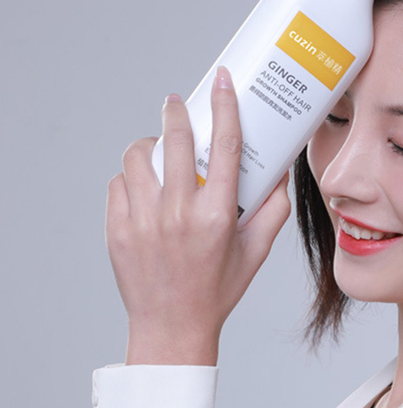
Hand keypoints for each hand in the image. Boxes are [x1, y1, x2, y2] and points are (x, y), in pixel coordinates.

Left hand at [106, 66, 291, 365]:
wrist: (172, 326)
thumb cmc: (218, 289)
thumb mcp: (256, 252)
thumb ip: (274, 210)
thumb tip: (281, 171)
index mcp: (217, 217)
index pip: (225, 146)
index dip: (225, 106)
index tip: (221, 81)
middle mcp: (178, 214)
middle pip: (176, 140)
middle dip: (177, 112)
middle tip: (177, 103)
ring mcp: (143, 221)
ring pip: (138, 157)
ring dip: (150, 146)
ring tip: (158, 153)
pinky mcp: (117, 229)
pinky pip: (118, 184)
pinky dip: (131, 179)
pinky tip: (144, 188)